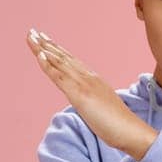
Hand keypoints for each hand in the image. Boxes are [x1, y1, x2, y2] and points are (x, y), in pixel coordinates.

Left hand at [27, 28, 156, 159]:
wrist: (129, 129)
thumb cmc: (117, 123)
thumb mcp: (101, 107)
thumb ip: (92, 100)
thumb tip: (85, 103)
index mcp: (93, 80)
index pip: (71, 62)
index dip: (57, 51)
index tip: (45, 41)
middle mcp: (88, 77)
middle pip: (63, 57)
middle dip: (47, 44)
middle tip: (32, 32)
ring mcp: (83, 84)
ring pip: (59, 62)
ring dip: (43, 48)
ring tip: (31, 36)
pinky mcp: (79, 94)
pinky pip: (60, 77)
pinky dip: (49, 65)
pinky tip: (40, 55)